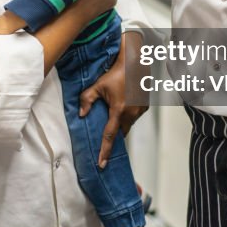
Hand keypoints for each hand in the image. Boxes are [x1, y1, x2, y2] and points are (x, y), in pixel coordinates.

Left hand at [79, 31, 147, 167]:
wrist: (134, 64)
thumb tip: (81, 114)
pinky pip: (135, 117)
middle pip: (120, 132)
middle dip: (114, 134)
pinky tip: (124, 105)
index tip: (102, 163)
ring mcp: (140, 111)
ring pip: (128, 124)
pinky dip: (129, 116)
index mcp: (118, 110)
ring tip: (116, 111)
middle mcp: (131, 113)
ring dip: (121, 123)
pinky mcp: (145, 107)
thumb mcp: (97, 86)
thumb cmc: (116, 73)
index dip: (104, 150)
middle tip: (107, 128)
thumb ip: (87, 100)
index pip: (109, 135)